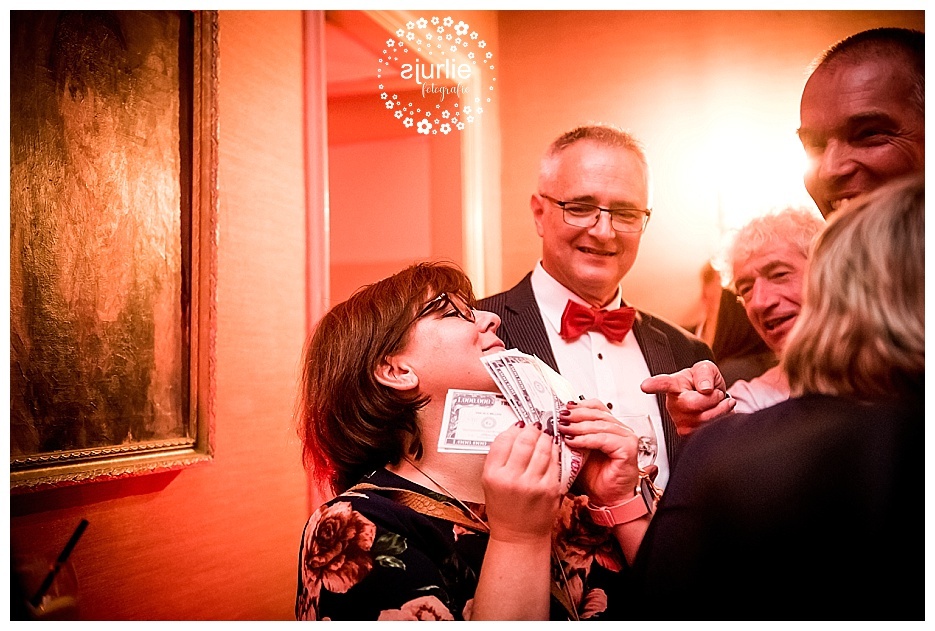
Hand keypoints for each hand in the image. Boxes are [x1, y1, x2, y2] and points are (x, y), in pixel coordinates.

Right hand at [482, 422, 560, 542]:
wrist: (519, 535)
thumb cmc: (504, 508)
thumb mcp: (490, 482)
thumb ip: (499, 458)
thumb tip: (514, 431)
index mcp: (493, 476)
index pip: (502, 441)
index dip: (512, 429)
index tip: (518, 426)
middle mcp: (512, 479)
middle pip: (524, 441)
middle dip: (531, 429)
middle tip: (534, 426)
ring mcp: (534, 484)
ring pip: (543, 447)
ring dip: (544, 437)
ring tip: (543, 435)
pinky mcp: (551, 489)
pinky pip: (554, 461)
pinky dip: (553, 451)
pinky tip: (551, 449)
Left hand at [557, 399, 639, 506]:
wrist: (608, 498)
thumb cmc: (596, 478)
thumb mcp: (578, 451)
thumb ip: (572, 435)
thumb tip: (554, 423)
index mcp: (610, 427)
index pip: (596, 406)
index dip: (578, 406)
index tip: (562, 408)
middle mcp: (620, 430)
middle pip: (597, 413)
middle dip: (575, 415)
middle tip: (559, 418)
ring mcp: (626, 438)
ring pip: (599, 425)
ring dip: (578, 426)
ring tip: (563, 428)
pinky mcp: (627, 449)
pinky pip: (603, 439)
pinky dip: (586, 439)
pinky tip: (573, 441)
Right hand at [640, 360, 734, 435]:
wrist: (712, 399)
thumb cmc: (704, 383)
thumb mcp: (706, 369)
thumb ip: (705, 373)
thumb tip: (704, 388)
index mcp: (674, 384)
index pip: (663, 384)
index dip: (654, 385)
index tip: (645, 386)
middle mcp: (673, 403)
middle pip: (692, 403)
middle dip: (712, 397)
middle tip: (714, 392)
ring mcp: (678, 420)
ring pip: (704, 418)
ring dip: (719, 408)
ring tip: (716, 401)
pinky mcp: (686, 433)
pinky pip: (709, 428)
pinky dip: (720, 417)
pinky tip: (717, 411)